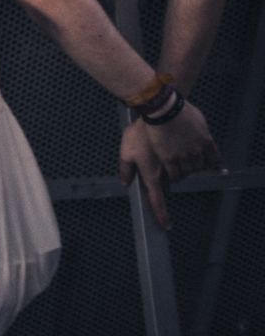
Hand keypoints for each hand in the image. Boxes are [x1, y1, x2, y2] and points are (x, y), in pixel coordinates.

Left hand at [120, 106, 219, 230]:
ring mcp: (188, 159)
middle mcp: (172, 170)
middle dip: (168, 179)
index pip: (157, 200)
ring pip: (189, 172)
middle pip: (173, 183)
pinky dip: (207, 161)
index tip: (165, 226)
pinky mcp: (201, 147)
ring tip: (174, 150)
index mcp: (153, 173)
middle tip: (161, 164)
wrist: (160, 109)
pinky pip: (209, 160)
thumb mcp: (126, 150)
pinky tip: (203, 156)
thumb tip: (125, 182)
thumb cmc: (140, 130)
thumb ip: (126, 168)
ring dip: (184, 167)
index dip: (161, 214)